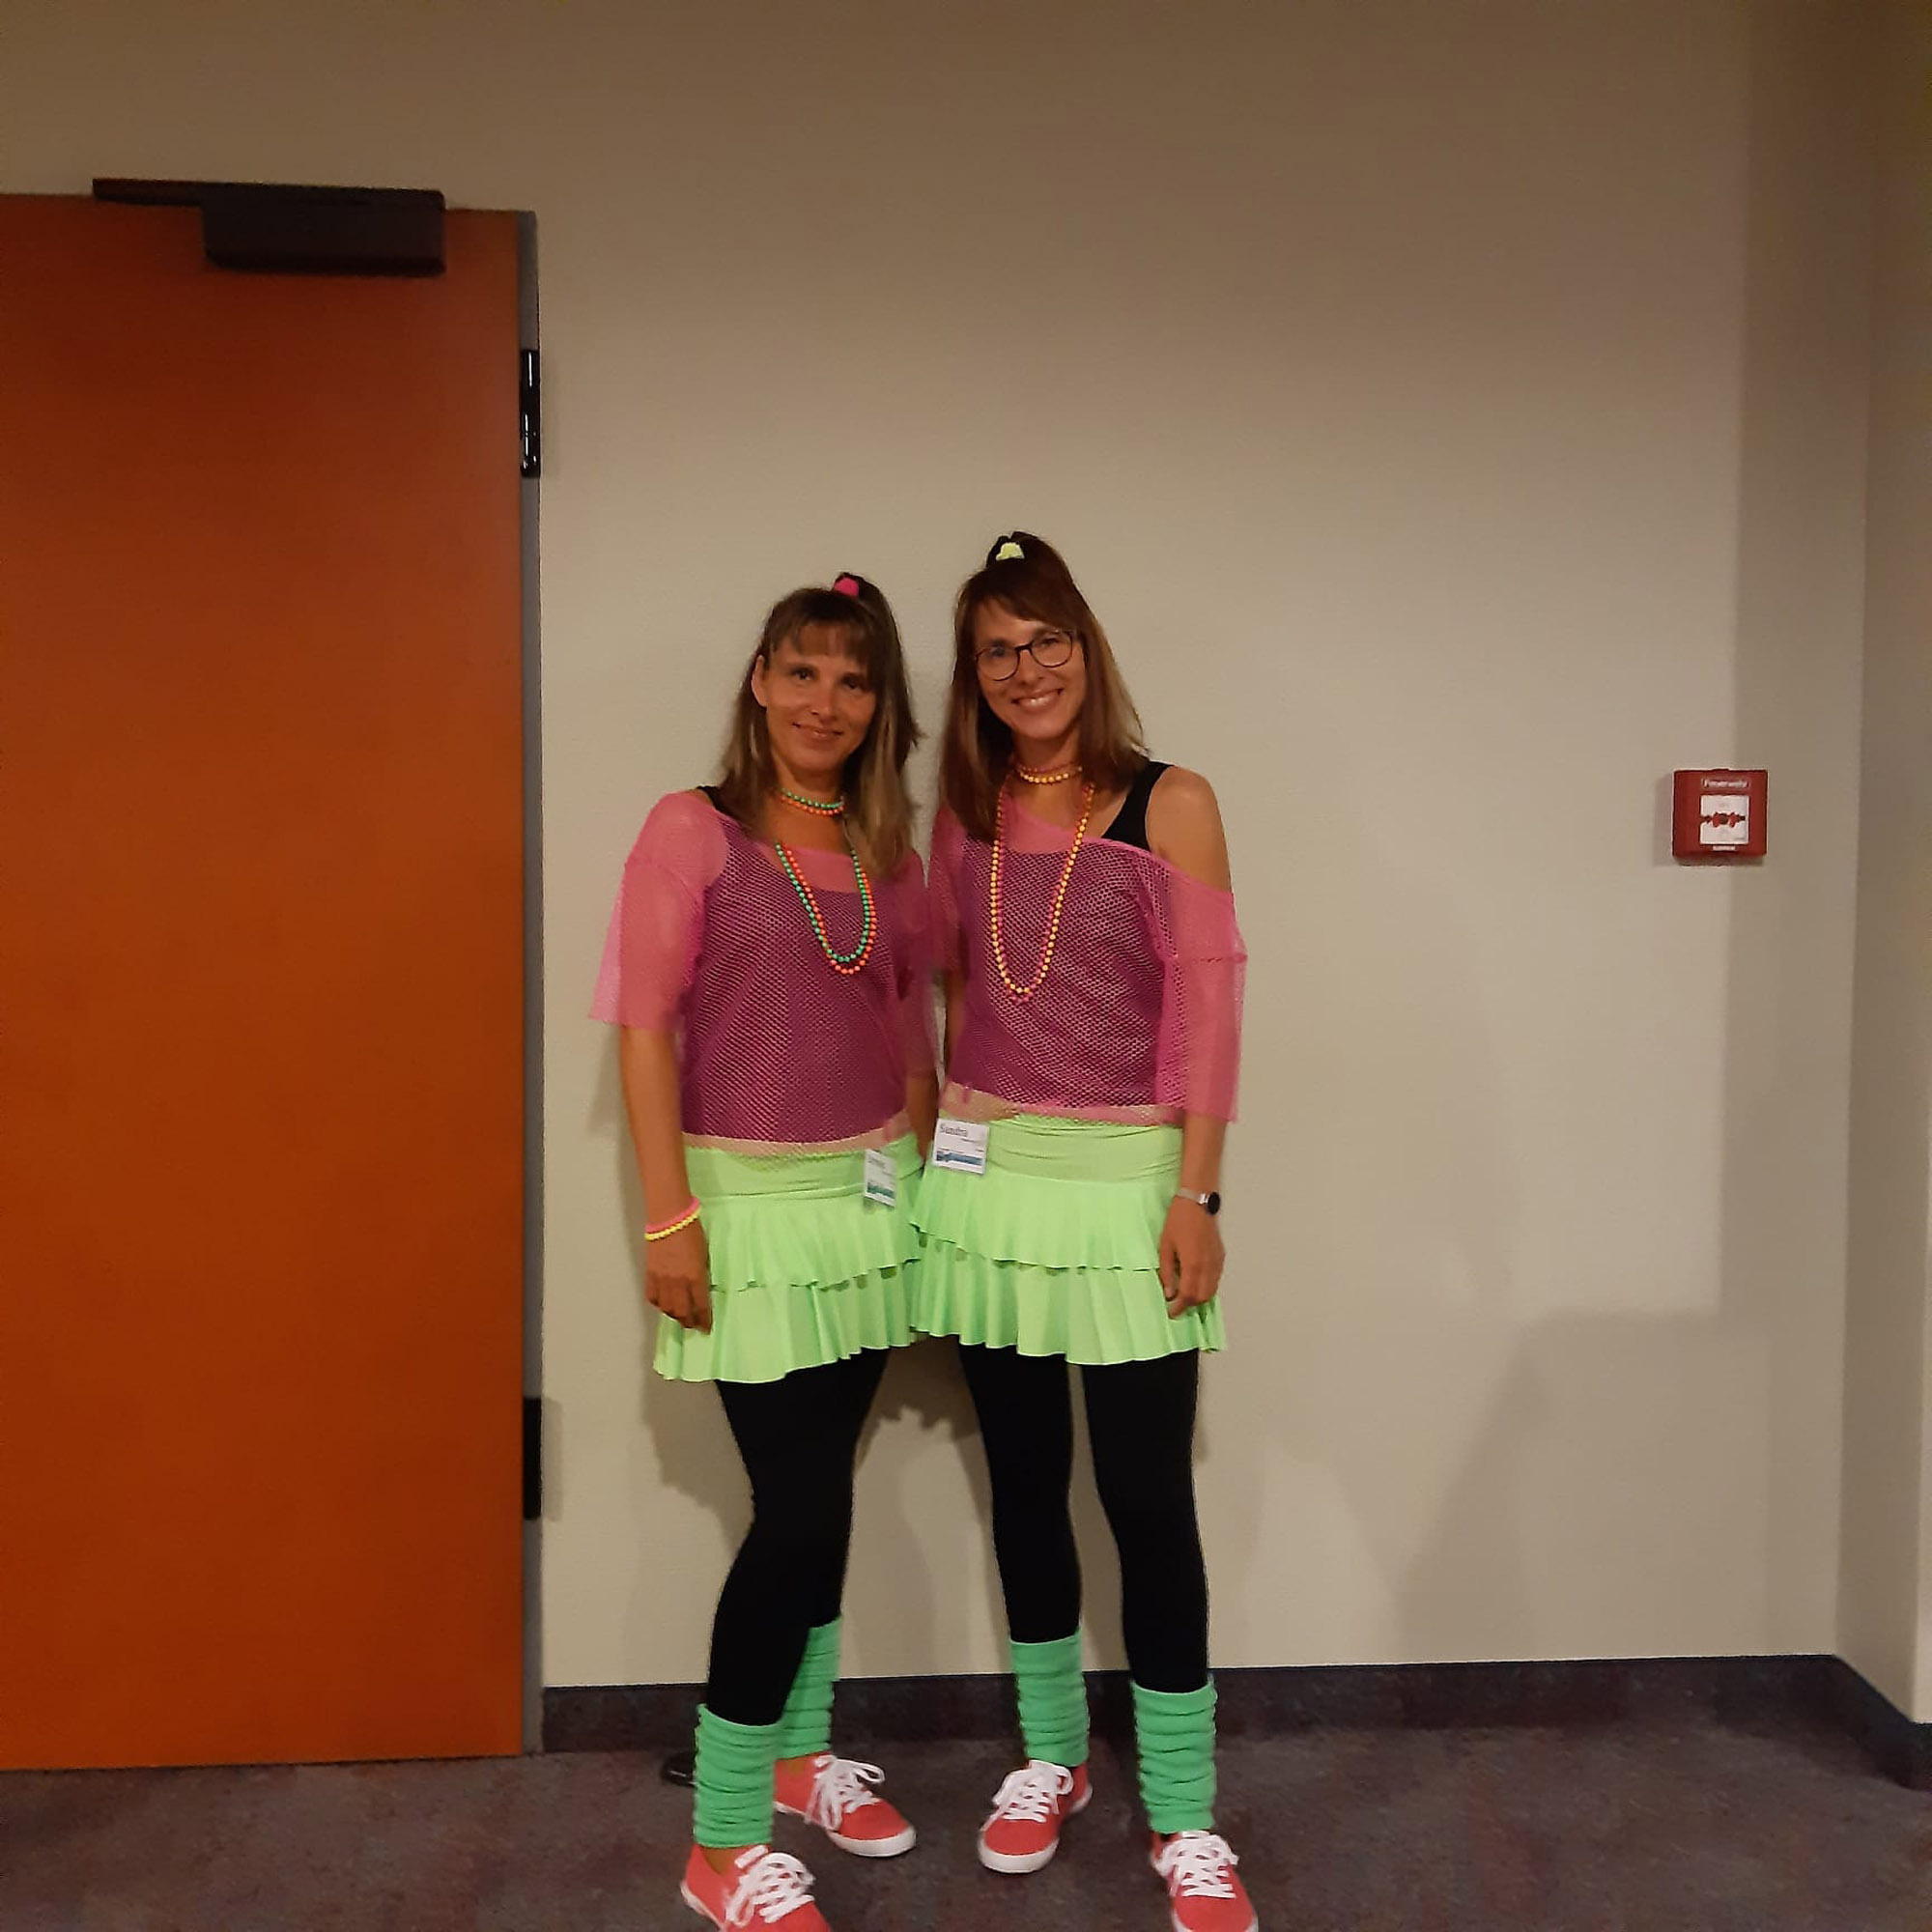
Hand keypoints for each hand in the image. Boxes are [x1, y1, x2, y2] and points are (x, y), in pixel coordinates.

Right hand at [644, 1220, 711, 1331]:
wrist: (669, 1217)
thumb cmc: (692, 1231)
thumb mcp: (704, 1255)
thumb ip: (701, 1274)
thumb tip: (700, 1289)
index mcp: (695, 1277)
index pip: (700, 1306)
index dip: (704, 1320)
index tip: (706, 1327)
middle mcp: (678, 1282)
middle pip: (682, 1312)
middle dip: (689, 1322)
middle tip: (693, 1325)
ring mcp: (662, 1280)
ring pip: (667, 1308)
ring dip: (674, 1316)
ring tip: (680, 1317)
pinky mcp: (650, 1274)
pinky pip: (652, 1297)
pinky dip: (658, 1304)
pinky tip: (663, 1304)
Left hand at [1158, 1197, 1223, 1317]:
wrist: (1197, 1203)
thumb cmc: (1178, 1221)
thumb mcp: (1165, 1247)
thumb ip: (1166, 1272)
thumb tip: (1168, 1293)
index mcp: (1193, 1265)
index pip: (1188, 1296)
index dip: (1179, 1307)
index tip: (1171, 1312)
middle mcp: (1208, 1266)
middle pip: (1202, 1297)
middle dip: (1189, 1304)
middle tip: (1176, 1303)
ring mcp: (1216, 1262)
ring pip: (1211, 1290)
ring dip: (1199, 1296)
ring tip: (1184, 1293)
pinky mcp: (1220, 1257)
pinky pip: (1216, 1279)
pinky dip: (1206, 1286)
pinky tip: (1195, 1280)